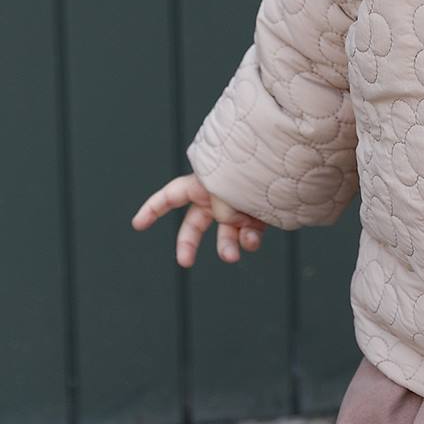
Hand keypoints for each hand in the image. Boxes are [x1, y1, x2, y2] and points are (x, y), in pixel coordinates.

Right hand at [131, 173, 268, 267]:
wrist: (287, 161)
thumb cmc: (251, 168)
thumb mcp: (226, 189)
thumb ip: (223, 211)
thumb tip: (234, 227)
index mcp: (202, 182)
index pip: (170, 196)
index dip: (152, 210)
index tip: (137, 225)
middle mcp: (217, 195)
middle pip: (195, 224)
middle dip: (188, 244)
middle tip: (184, 262)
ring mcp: (238, 206)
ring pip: (226, 234)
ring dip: (227, 247)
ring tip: (230, 257)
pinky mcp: (259, 215)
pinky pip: (249, 234)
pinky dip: (249, 239)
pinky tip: (252, 239)